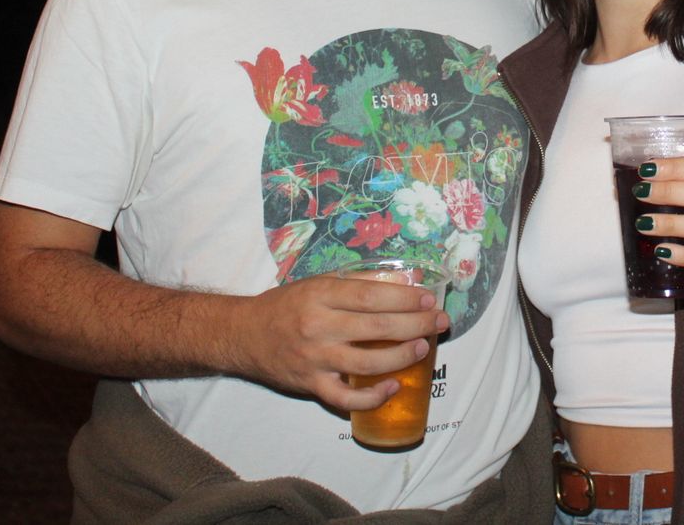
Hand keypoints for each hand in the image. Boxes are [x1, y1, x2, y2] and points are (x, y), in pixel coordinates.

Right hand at [233, 275, 447, 412]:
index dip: (404, 298)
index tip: (428, 299)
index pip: (371, 296)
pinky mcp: (310, 385)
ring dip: (401, 357)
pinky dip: (372, 397)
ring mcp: (314, 359)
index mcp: (321, 295)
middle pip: (376, 328)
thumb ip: (355, 284)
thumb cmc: (286, 306)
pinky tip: (393, 387)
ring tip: (423, 348)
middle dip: (415, 325)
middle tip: (439, 322)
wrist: (244, 334)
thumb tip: (401, 283)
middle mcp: (318, 326)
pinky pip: (345, 400)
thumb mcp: (317, 284)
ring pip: (367, 364)